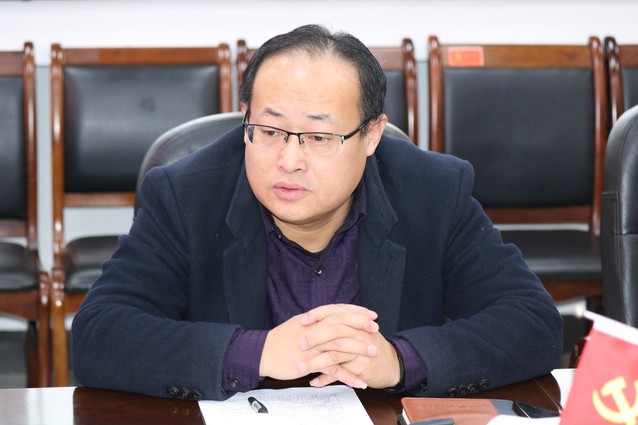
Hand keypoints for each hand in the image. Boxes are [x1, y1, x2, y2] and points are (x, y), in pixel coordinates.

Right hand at [259, 304, 377, 384]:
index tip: (370, 314)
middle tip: (375, 329)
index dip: (355, 311)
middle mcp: (314, 329)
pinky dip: (348, 376)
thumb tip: (328, 318)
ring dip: (359, 349)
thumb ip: (315, 322)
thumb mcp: (299, 324)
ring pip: (340, 345)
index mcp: (312, 319)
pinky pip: (333, 370)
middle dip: (361, 325)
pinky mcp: (310, 362)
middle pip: (342, 323)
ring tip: (374, 352)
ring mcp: (313, 346)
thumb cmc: (280, 340)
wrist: (262, 352)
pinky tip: (359, 382)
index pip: (338, 311)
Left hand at [298, 305, 401, 389]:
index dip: (317, 315)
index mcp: (355, 321)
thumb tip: (315, 319)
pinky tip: (314, 382)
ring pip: (335, 355)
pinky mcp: (361, 368)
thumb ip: (341, 323)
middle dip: (314, 338)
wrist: (392, 364)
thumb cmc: (370, 345)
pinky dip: (326, 378)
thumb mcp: (358, 329)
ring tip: (301, 369)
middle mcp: (358, 334)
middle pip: (334, 331)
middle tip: (300, 345)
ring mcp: (360, 352)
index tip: (301, 321)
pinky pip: (341, 373)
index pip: (334, 312)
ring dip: (316, 363)